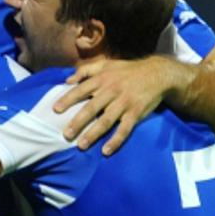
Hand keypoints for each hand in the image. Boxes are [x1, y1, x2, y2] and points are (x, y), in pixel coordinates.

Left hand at [53, 57, 181, 155]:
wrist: (158, 73)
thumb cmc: (128, 70)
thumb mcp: (107, 64)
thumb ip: (86, 71)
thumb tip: (67, 80)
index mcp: (102, 79)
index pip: (81, 90)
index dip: (68, 99)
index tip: (56, 110)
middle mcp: (112, 91)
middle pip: (92, 108)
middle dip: (78, 122)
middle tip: (66, 135)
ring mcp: (124, 103)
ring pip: (106, 120)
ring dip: (93, 134)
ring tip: (81, 145)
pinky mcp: (136, 113)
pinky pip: (125, 129)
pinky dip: (116, 140)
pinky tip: (106, 151)